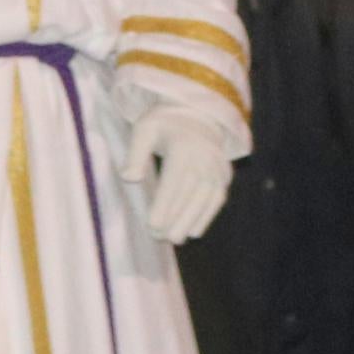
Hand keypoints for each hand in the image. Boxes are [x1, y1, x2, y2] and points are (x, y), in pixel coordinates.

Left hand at [123, 103, 234, 241]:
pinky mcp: (224, 175)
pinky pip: (217, 199)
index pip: (173, 182)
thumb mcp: (144, 130)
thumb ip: (135, 154)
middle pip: (190, 194)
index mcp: (183, 147)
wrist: (196, 115)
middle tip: (159, 237)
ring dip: (191, 222)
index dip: (163, 205)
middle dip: (175, 219)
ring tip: (175, 239)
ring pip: (206, 200)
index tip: (152, 225)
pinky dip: (207, 217)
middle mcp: (204, 158)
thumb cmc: (163, 125)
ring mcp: (217, 167)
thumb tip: (129, 178)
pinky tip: (194, 231)